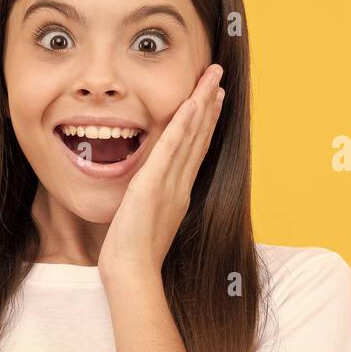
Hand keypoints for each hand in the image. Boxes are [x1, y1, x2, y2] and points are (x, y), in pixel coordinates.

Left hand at [98, 63, 225, 281]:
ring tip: (212, 80)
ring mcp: (170, 183)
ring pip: (191, 137)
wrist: (132, 273)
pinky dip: (183, 125)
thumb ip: (151, 202)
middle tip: (218, 78)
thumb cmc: (133, 256)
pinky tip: (192, 104)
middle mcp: (180, 184)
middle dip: (209, 104)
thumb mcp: (145, 220)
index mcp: (178, 191)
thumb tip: (149, 193)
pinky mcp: (153, 185)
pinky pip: (171, 149)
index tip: (213, 98)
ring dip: (202, 105)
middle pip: (199, 137)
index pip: (195, 149)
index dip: (205, 122)